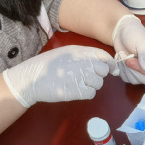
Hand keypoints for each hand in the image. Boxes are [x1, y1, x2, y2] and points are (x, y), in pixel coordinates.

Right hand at [2, 46, 116, 107]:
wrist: (32, 78)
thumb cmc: (48, 65)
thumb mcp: (66, 53)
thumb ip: (84, 56)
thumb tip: (104, 63)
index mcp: (79, 51)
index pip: (104, 56)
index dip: (110, 64)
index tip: (112, 70)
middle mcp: (82, 62)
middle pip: (103, 71)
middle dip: (98, 75)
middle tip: (85, 78)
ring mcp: (80, 76)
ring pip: (98, 83)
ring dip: (91, 85)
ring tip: (77, 84)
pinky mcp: (77, 90)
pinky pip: (91, 93)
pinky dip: (85, 94)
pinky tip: (75, 90)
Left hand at [112, 14, 144, 85]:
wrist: (121, 31)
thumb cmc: (135, 34)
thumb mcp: (142, 43)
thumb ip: (144, 56)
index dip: (143, 71)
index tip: (134, 58)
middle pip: (143, 80)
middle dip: (133, 70)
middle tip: (128, 57)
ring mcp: (139, 71)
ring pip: (133, 80)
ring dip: (126, 69)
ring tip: (125, 56)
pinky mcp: (130, 72)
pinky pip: (126, 78)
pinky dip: (121, 70)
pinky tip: (122, 59)